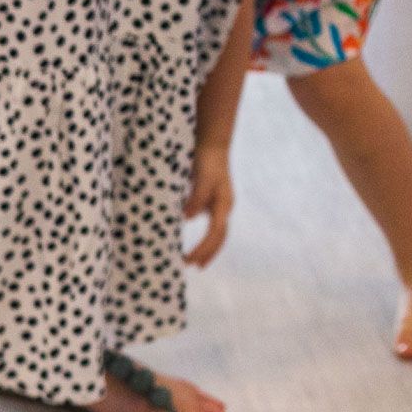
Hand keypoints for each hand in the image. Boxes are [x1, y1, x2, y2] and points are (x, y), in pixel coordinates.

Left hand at [183, 143, 233, 267]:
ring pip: (217, 233)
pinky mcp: (212, 202)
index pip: (215, 234)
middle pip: (219, 237)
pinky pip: (211, 226)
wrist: (211, 145)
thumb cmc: (207, 161)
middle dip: (208, 253)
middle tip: (192, 266)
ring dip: (207, 248)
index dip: (204, 249)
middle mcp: (224, 207)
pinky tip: (195, 243)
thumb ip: (195, 198)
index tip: (190, 261)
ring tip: (194, 261)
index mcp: (223, 205)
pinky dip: (205, 238)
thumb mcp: (201, 179)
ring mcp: (220, 205)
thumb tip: (187, 219)